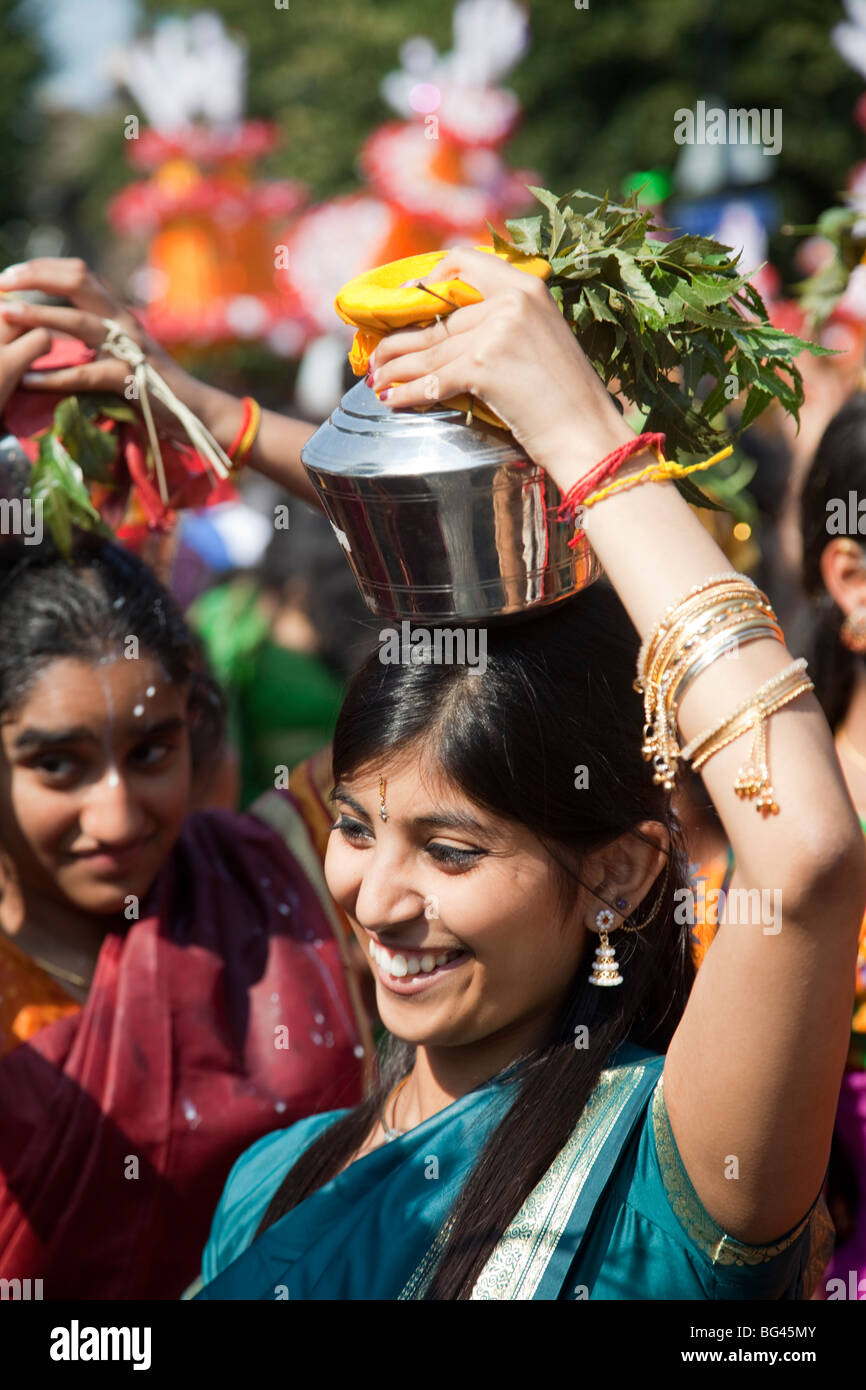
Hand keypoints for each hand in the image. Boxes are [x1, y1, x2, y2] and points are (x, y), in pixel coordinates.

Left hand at [0, 258, 224, 442]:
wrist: (195, 410)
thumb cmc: (152, 383)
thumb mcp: (120, 350)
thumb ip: (92, 335)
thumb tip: (52, 327)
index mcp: (117, 311)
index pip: (77, 271)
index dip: (41, 268)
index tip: (9, 276)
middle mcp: (123, 320)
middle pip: (77, 280)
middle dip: (35, 277)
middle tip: (1, 284)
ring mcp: (129, 348)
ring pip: (79, 321)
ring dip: (38, 315)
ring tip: (6, 315)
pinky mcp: (132, 379)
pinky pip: (87, 374)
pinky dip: (55, 377)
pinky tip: (29, 380)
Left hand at [366, 246, 635, 489]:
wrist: (587, 433)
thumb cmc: (568, 398)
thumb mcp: (543, 340)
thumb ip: (504, 325)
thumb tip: (452, 334)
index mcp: (528, 288)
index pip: (465, 263)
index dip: (430, 281)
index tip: (409, 300)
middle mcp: (511, 302)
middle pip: (439, 321)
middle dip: (401, 342)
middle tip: (378, 358)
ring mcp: (496, 333)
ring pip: (430, 351)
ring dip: (395, 368)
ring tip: (376, 379)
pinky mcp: (484, 367)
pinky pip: (433, 380)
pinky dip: (407, 393)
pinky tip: (392, 400)